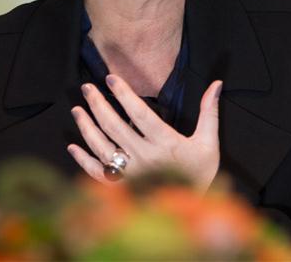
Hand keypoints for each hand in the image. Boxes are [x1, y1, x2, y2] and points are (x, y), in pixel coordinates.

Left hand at [67, 74, 222, 192]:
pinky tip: (73, 146)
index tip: (111, 78)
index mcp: (165, 144)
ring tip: (77, 109)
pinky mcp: (121, 188)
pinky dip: (83, 161)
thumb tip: (217, 84)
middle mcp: (144, 157)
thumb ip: (209, 112)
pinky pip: (97, 173)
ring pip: (101, 147)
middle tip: (87, 87)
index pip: (140, 113)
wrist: (191, 212)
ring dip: (86, 127)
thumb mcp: (209, 143)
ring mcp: (130, 174)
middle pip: (114, 126)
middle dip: (98, 104)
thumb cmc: (200, 174)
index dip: (124, 94)